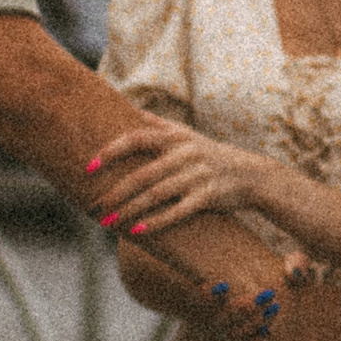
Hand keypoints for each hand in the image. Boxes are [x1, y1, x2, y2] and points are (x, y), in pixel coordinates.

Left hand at [87, 121, 280, 239]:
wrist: (251, 174)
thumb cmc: (210, 154)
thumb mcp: (187, 134)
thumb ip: (159, 123)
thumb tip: (131, 110)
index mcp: (175, 136)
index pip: (137, 138)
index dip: (111, 151)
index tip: (89, 166)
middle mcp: (185, 153)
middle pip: (143, 173)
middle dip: (115, 192)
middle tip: (93, 206)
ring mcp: (198, 175)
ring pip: (157, 194)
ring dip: (129, 210)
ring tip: (108, 222)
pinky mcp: (209, 196)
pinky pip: (178, 211)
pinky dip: (156, 222)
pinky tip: (137, 231)